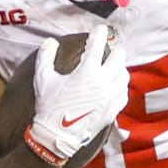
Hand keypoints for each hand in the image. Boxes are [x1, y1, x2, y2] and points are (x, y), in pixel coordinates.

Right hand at [25, 26, 128, 166]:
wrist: (58, 137)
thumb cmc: (49, 107)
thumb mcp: (43, 79)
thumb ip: (46, 56)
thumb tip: (50, 42)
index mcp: (87, 72)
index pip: (97, 45)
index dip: (99, 33)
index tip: (99, 30)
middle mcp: (103, 82)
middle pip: (119, 57)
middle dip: (113, 51)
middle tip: (108, 50)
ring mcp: (110, 97)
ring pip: (124, 75)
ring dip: (119, 68)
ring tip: (111, 67)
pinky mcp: (113, 110)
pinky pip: (124, 93)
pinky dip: (120, 86)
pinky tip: (114, 86)